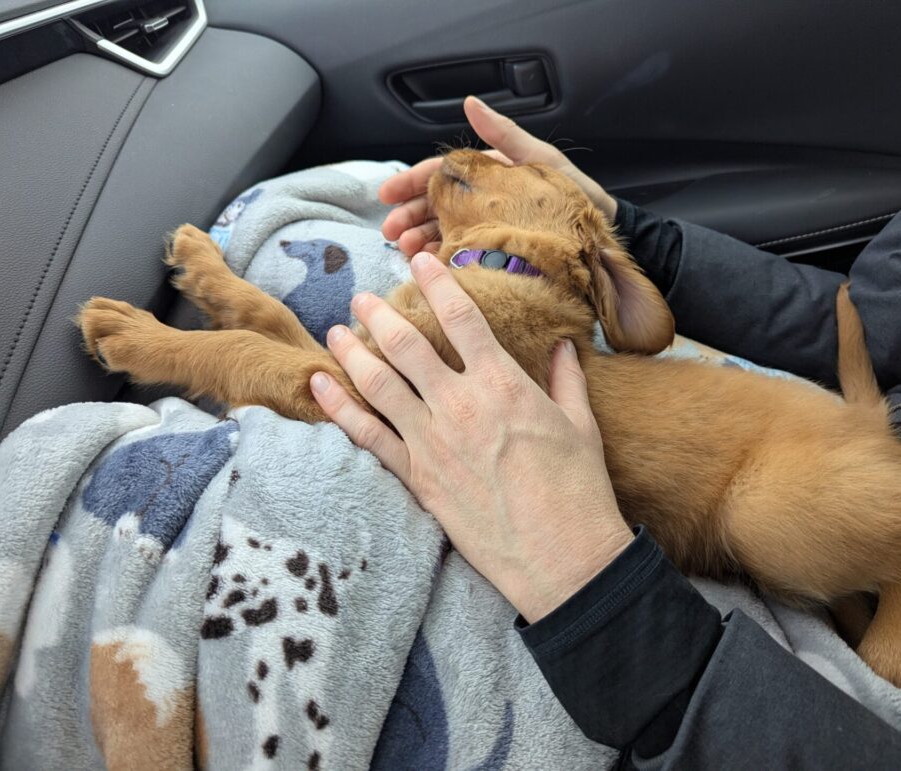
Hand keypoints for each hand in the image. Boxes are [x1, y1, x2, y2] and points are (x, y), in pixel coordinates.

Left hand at [309, 253, 632, 621]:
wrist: (562, 557)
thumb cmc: (579, 491)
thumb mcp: (580, 426)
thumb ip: (566, 379)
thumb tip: (564, 346)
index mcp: (503, 384)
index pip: (462, 317)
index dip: (436, 283)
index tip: (418, 261)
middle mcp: (460, 404)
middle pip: (406, 344)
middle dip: (379, 313)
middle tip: (362, 296)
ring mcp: (432, 442)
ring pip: (378, 383)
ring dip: (352, 352)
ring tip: (336, 331)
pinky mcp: (417, 478)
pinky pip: (367, 436)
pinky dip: (339, 407)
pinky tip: (320, 385)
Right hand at [381, 96, 617, 256]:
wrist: (602, 234)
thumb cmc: (576, 195)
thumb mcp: (541, 159)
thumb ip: (504, 134)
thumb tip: (471, 104)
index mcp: (488, 174)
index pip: (440, 175)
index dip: (411, 183)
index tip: (387, 195)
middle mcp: (483, 200)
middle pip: (434, 205)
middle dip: (409, 216)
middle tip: (392, 232)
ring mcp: (487, 227)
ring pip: (442, 230)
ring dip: (420, 239)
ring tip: (406, 249)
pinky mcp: (495, 252)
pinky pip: (460, 253)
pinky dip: (441, 259)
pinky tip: (429, 265)